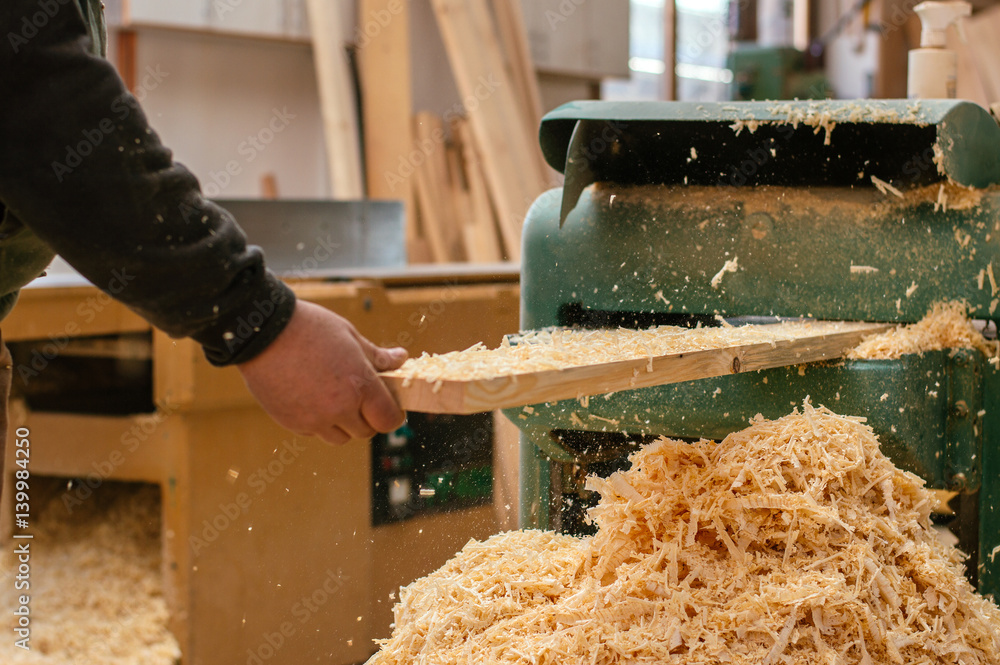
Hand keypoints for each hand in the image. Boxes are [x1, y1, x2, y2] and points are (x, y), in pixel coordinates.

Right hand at [237, 300, 406, 443]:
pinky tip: (310, 397)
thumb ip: (377, 356)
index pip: (388, 420)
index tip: (389, 408)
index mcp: (359, 386)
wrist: (262, 331)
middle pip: (365, 432)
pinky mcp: (291, 423)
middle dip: (367, 418)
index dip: (392, 416)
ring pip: (340, 438)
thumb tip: (401, 358)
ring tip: (334, 398)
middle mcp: (339, 409)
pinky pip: (313, 432)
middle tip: (360, 399)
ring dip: (343, 424)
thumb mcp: (350, 336)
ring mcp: (314, 419)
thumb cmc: (310, 327)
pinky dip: (317, 422)